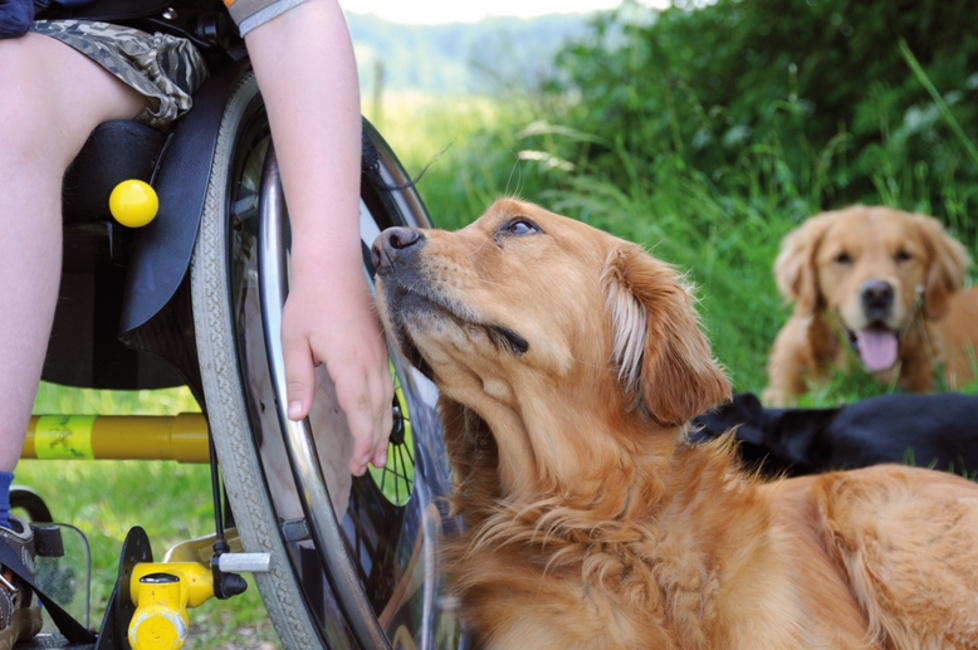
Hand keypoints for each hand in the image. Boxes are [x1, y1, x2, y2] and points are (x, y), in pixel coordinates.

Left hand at [281, 262, 392, 475]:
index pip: (360, 412)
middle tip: (370, 467)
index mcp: (349, 363)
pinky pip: (388, 384)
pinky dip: (386, 406)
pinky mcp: (380, 346)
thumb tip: (296, 414)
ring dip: (383, 428)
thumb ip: (298, 379)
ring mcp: (378, 353)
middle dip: (374, 442)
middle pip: (378, 411)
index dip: (361, 441)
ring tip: (380, 452)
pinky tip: (382, 416)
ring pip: (387, 399)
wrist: (333, 265)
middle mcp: (370, 361)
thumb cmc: (311, 299)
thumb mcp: (293, 341)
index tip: (357, 462)